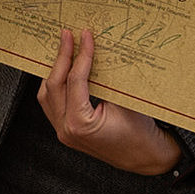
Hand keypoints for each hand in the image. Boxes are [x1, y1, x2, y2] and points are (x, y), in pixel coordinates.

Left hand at [37, 28, 181, 176]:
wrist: (146, 157)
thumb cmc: (141, 133)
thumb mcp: (126, 101)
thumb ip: (106, 78)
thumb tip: (94, 51)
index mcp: (80, 124)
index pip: (74, 80)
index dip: (80, 55)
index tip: (85, 36)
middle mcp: (66, 130)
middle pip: (54, 86)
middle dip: (62, 57)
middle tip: (67, 36)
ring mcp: (63, 133)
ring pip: (47, 95)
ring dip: (55, 71)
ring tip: (64, 50)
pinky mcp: (66, 132)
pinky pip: (53, 104)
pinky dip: (57, 85)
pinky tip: (64, 70)